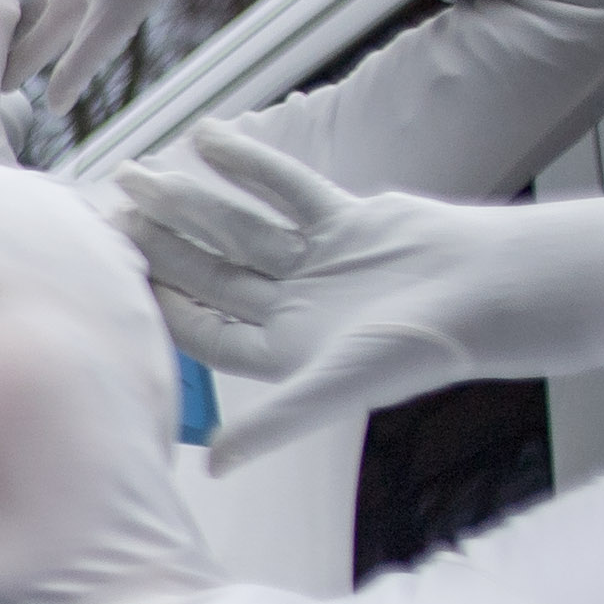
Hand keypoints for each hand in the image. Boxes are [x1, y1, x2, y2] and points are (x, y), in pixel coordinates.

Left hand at [112, 122, 485, 463]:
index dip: (160, 302)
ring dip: (192, 202)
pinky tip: (207, 137)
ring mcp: (319, 261)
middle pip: (211, 272)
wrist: (492, 292)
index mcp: (284, 350)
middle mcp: (295, 306)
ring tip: (140, 173)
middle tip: (111, 209)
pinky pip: (287, 187)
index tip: (113, 273)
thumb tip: (215, 466)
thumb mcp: (334, 387)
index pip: (204, 326)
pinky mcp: (349, 220)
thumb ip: (272, 423)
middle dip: (162, 243)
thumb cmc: (419, 349)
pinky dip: (250, 163)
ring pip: (240, 227)